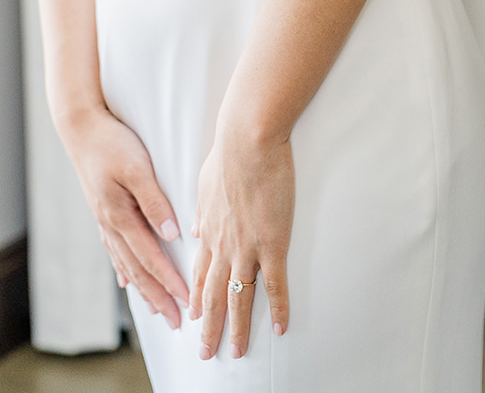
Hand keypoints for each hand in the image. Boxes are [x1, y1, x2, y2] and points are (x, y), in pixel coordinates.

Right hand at [61, 107, 187, 326]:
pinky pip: (116, 249)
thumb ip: (155, 202)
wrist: (82, 128)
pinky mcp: (104, 211)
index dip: (170, 282)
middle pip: (138, 270)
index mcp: (120, 216)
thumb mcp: (138, 168)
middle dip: (158, 296)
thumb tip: (172, 235)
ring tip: (157, 309)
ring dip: (143, 288)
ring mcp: (105, 220)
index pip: (150, 258)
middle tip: (176, 320)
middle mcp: (111, 224)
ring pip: (127, 263)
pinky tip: (127, 281)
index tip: (187, 302)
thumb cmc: (113, 143)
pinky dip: (124, 268)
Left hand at [189, 131, 293, 359]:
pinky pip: (275, 286)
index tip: (193, 317)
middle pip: (213, 296)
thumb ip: (200, 210)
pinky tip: (282, 328)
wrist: (247, 141)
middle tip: (206, 353)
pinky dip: (278, 310)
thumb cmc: (228, 153)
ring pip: (239, 299)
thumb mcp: (205, 183)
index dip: (197, 297)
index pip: (200, 273)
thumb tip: (194, 229)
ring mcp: (247, 248)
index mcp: (209, 230)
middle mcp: (223, 246)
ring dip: (238, 329)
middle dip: (209, 327)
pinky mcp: (272, 244)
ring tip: (237, 352)